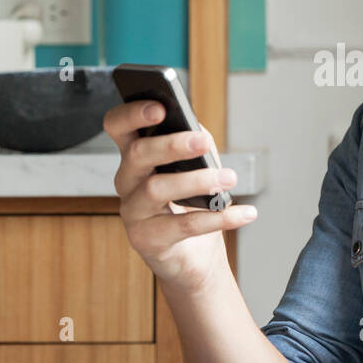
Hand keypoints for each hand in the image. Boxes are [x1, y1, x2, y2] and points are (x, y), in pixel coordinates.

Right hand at [104, 100, 257, 292]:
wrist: (193, 255)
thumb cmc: (191, 202)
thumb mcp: (194, 167)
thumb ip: (194, 145)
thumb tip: (199, 134)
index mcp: (134, 155)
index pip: (118, 126)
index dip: (132, 114)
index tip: (161, 107)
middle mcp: (127, 181)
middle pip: (138, 155)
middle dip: (172, 145)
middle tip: (203, 142)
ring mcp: (133, 212)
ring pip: (157, 189)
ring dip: (197, 180)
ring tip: (229, 178)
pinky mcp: (146, 240)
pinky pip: (183, 226)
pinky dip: (219, 218)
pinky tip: (244, 213)